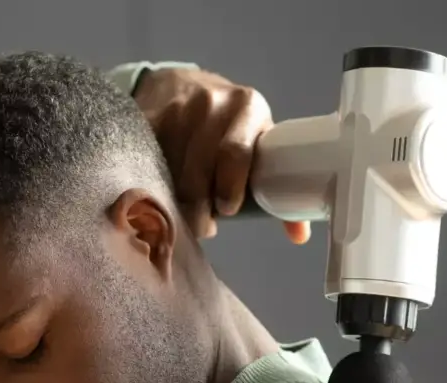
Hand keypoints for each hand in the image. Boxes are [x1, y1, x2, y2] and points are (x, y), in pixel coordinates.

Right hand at [133, 68, 310, 244]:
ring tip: (183, 210)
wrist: (183, 85)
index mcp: (248, 108)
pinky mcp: (147, 117)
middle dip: (199, 207)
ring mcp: (176, 108)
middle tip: (201, 223)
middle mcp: (212, 102)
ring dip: (175, 199)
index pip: (235, 153)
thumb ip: (273, 186)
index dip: (229, 188)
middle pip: (199, 171)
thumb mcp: (256, 142)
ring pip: (171, 171)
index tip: (226, 210)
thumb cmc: (229, 126)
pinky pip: (147, 162)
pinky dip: (152, 184)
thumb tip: (299, 233)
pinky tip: (158, 191)